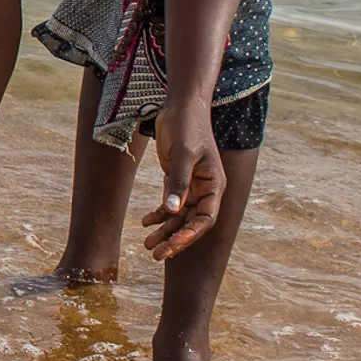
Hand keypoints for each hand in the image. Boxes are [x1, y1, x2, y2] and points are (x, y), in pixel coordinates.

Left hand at [140, 106, 224, 259]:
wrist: (180, 107)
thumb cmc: (187, 127)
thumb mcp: (183, 154)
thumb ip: (178, 182)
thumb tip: (172, 210)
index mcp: (214, 185)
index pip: (205, 219)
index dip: (190, 235)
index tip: (172, 245)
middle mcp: (205, 189)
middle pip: (191, 222)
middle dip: (175, 239)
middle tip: (156, 254)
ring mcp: (192, 186)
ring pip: (179, 216)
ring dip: (165, 231)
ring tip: (147, 244)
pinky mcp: (178, 180)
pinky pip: (170, 204)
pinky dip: (159, 214)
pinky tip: (145, 222)